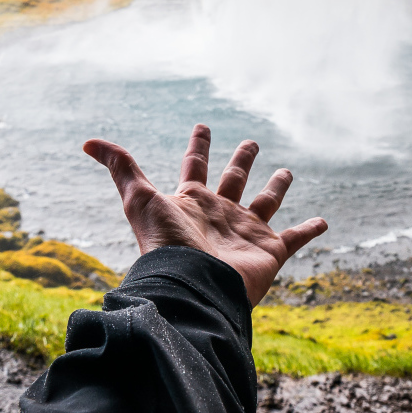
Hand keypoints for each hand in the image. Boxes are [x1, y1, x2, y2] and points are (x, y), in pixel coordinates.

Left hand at [83, 123, 326, 306]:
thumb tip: (88, 141)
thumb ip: (120, 167)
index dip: (198, 143)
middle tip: (252, 141)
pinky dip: (309, 229)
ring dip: (276, 187)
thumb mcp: (140, 198)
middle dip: (242, 160)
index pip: (195, 165)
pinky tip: (323, 221)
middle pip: (233, 179)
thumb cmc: (167, 244)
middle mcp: (220, 213)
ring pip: (265, 202)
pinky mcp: (268, 251)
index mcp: (192, 200)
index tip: (203, 126)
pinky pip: (294, 238)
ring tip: (286, 172)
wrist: (195, 287)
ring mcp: (245, 231)